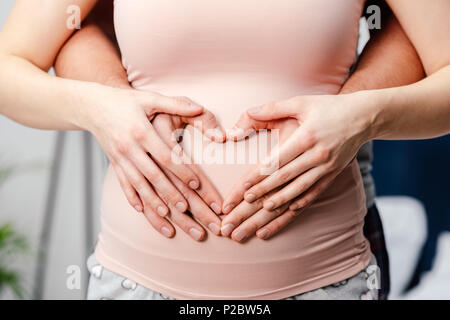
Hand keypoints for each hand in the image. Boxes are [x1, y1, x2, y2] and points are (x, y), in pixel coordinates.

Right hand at [83, 85, 222, 235]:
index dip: (182, 171)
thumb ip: (175, 104)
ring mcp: (119, 157)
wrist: (91, 105)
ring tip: (166, 214)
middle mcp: (129, 148)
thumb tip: (199, 108)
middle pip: (153, 175)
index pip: (166, 156)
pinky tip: (140, 209)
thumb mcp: (150, 98)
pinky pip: (122, 183)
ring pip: (138, 184)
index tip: (196, 184)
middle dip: (170, 193)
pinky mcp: (113, 162)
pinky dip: (131, 197)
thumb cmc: (125, 101)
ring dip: (152, 200)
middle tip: (185, 208)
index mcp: (141, 132)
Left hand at [223, 93, 371, 238]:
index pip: (278, 161)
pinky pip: (316, 192)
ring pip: (299, 189)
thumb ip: (273, 107)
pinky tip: (288, 213)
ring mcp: (327, 167)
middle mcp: (317, 155)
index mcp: (306, 137)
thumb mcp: (301, 102)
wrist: (364, 116)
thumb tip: (249, 111)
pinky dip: (301, 203)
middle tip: (246, 204)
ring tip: (262, 213)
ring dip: (280, 203)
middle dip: (262, 193)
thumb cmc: (328, 107)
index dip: (259, 176)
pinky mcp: (333, 173)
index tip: (243, 187)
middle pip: (285, 179)